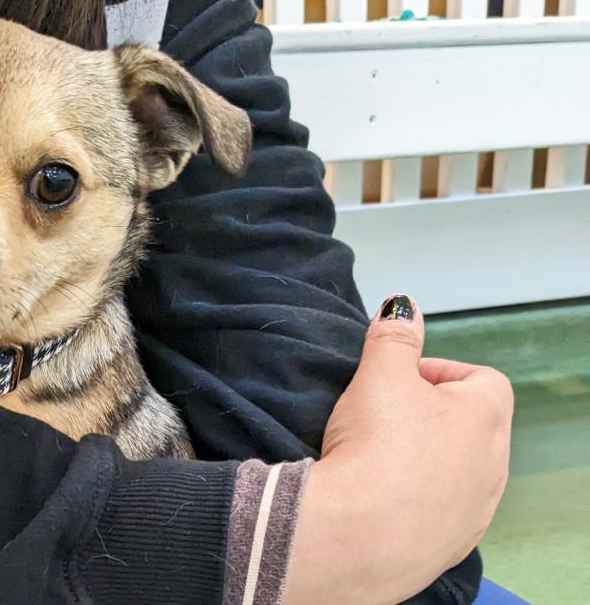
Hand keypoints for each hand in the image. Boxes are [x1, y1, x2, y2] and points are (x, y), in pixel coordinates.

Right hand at [283, 295, 512, 604]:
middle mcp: (494, 464)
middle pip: (469, 425)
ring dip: (425, 459)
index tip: (396, 380)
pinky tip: (378, 496)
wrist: (357, 534)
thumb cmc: (374, 447)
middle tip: (380, 416)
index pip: (480, 378)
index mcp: (486, 415)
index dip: (436, 372)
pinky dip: (415, 498)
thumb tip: (404, 306)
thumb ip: (394, 337)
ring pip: (457, 470)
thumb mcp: (377, 374)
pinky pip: (439, 510)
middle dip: (428, 415)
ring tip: (376, 458)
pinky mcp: (451, 544)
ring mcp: (477, 510)